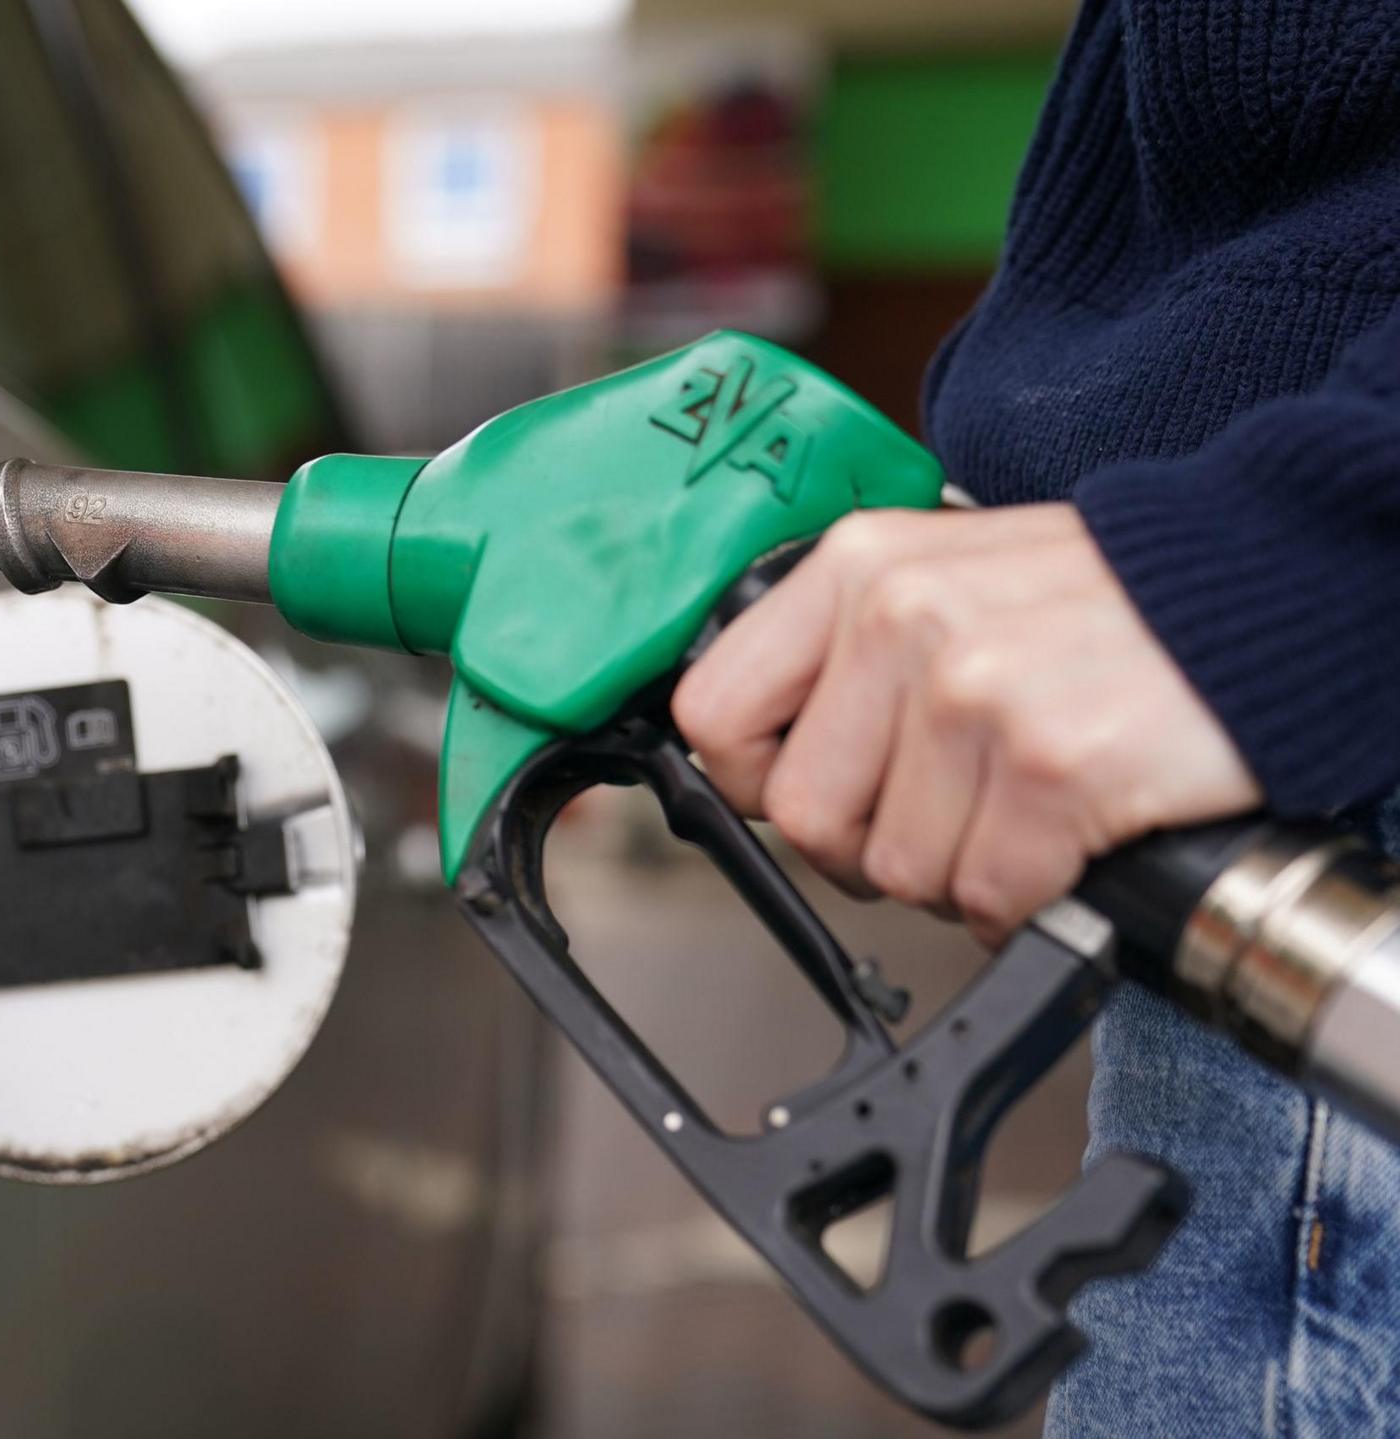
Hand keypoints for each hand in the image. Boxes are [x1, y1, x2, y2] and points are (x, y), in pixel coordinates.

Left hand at [671, 503, 1260, 946]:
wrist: (1268, 585)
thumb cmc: (1108, 599)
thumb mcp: (949, 575)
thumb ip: (849, 648)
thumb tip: (757, 757)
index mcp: (857, 566)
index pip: (713, 713)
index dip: (756, 779)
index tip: (809, 787)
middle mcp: (901, 620)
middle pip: (803, 815)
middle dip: (868, 845)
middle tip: (943, 814)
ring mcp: (974, 692)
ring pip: (896, 869)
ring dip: (959, 870)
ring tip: (1018, 809)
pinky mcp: (1050, 766)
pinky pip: (985, 895)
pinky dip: (1025, 895)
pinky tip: (1063, 838)